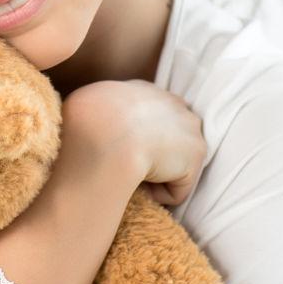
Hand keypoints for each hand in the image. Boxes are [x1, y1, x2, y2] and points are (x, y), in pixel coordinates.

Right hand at [63, 80, 205, 206]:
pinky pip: (177, 189)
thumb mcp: (86, 108)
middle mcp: (171, 102)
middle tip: (131, 170)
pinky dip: (160, 193)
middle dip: (159, 156)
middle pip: (175, 136)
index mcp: (143, 90)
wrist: (104, 136)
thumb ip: (102, 114)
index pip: (155, 114)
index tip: (125, 153)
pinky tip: (141, 182)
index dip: (144, 138)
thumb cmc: (85, 124)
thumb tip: (88, 129)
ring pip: (175, 165)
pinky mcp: (197, 153)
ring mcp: (188, 125)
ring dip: (157, 176)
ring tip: (131, 176)